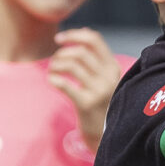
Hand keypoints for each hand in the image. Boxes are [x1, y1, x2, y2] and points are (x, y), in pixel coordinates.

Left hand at [50, 27, 118, 150]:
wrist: (106, 134)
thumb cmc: (101, 103)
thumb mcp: (105, 78)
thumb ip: (97, 58)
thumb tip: (84, 31)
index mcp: (113, 67)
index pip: (94, 40)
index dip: (73, 35)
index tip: (59, 39)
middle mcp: (108, 77)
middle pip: (79, 52)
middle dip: (61, 53)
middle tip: (54, 63)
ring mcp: (98, 90)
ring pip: (71, 65)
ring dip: (55, 65)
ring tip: (53, 72)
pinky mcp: (86, 104)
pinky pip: (64, 84)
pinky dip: (53, 78)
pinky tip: (51, 81)